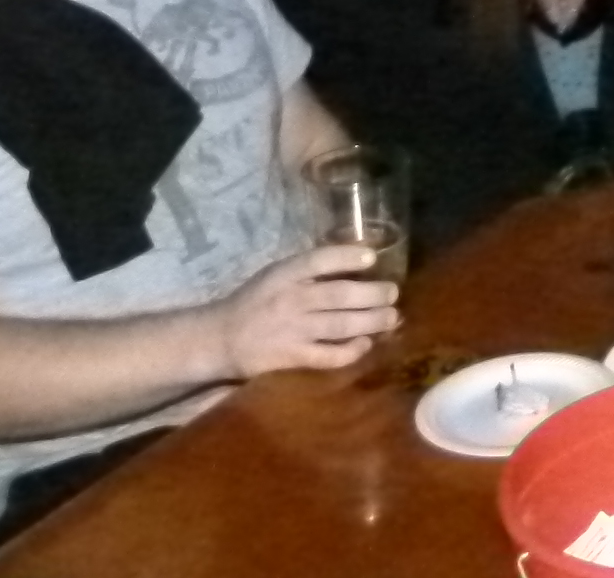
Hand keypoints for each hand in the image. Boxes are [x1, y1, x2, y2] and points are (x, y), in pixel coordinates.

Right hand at [215, 244, 399, 378]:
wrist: (221, 338)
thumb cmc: (255, 301)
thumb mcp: (277, 274)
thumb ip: (309, 269)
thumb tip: (356, 260)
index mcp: (284, 275)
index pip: (318, 260)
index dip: (347, 257)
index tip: (372, 258)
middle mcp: (291, 300)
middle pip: (338, 295)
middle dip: (372, 294)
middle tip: (392, 293)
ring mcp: (293, 331)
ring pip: (340, 326)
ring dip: (371, 322)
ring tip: (391, 317)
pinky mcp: (292, 357)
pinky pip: (328, 356)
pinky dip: (350, 351)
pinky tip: (365, 344)